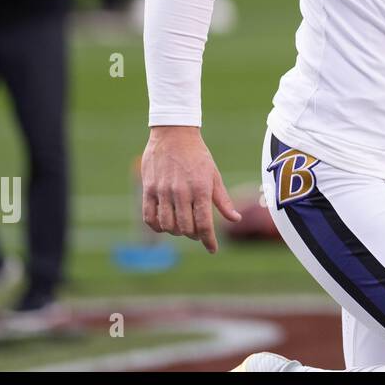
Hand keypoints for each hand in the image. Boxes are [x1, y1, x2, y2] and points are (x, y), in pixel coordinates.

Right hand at [141, 126, 241, 252]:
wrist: (174, 134)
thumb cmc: (198, 156)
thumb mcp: (214, 176)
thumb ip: (223, 200)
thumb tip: (235, 219)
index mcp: (201, 189)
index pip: (204, 224)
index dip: (209, 241)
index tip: (213, 249)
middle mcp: (181, 192)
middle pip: (186, 228)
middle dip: (194, 235)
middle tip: (198, 232)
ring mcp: (163, 191)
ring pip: (168, 225)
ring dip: (176, 232)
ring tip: (182, 227)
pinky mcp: (148, 189)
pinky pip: (149, 217)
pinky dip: (157, 226)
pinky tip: (165, 224)